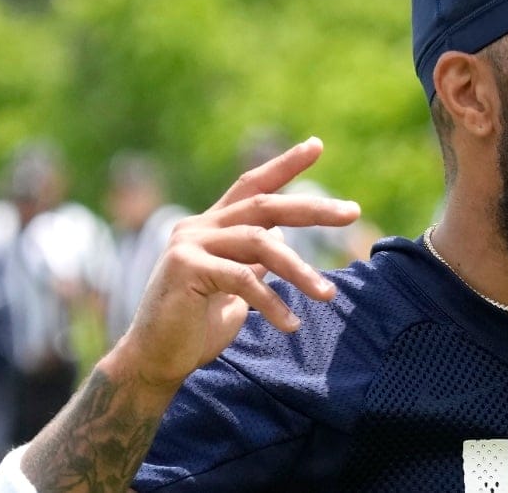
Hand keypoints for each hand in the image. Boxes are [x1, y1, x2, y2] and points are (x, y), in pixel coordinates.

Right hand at [111, 137, 359, 389]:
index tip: (317, 145)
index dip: (285, 165)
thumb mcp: (236, 289)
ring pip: (261, 243)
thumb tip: (281, 240)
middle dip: (312, 208)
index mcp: (212, 225)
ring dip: (300, 270)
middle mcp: (199, 226)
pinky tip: (291, 325)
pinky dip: (272, 302)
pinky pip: (242, 280)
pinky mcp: (185, 268)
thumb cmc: (198, 327)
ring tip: (329, 294)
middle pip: (265, 206)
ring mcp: (189, 243)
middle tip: (353, 212)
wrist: (154, 362)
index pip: (252, 185)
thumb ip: (253, 262)